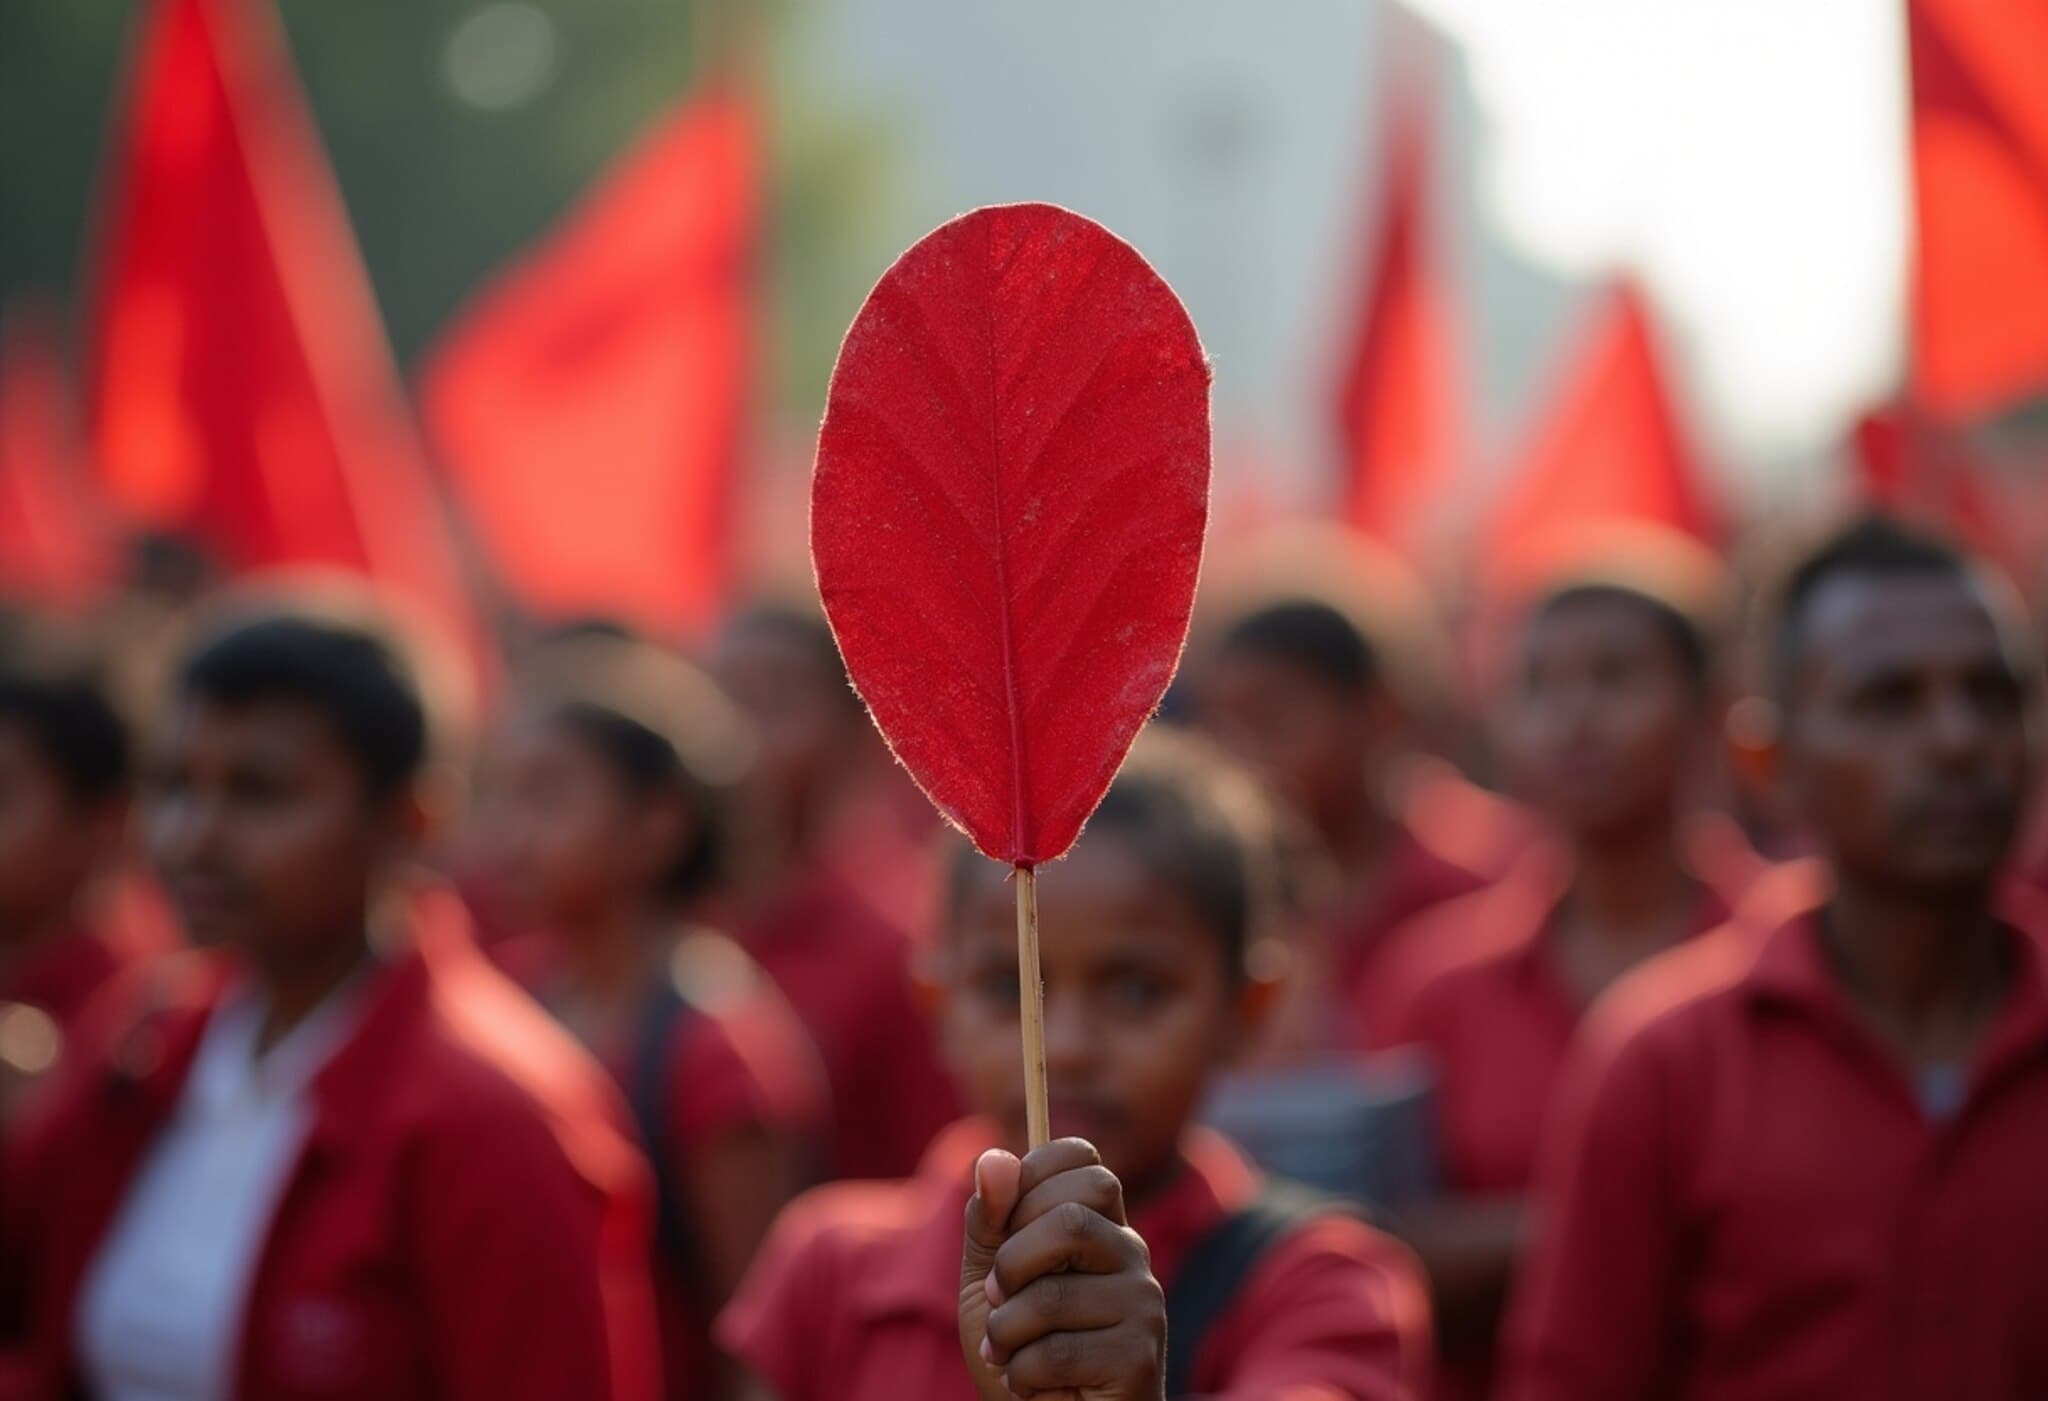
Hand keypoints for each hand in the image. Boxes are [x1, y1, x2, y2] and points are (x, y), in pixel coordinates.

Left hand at [958, 1138, 1166, 1400]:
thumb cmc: (1022, 1353)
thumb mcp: (989, 1281)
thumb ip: (989, 1222)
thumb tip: (993, 1158)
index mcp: (1099, 1223)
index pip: (1082, 1159)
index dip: (1030, 1181)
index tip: (1004, 1229)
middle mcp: (1131, 1253)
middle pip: (1073, 1216)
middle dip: (1013, 1260)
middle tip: (1000, 1297)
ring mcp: (1143, 1304)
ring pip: (1054, 1292)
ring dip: (1007, 1331)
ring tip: (1008, 1353)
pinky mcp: (1138, 1358)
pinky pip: (1058, 1350)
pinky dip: (1022, 1373)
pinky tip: (1031, 1387)